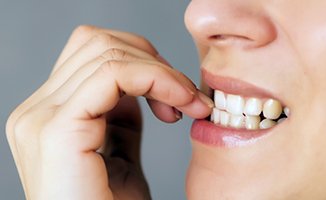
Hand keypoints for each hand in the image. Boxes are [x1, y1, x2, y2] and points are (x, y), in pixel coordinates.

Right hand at [6, 25, 212, 199]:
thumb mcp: (120, 151)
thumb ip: (120, 114)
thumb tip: (136, 84)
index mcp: (50, 114)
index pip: (93, 52)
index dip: (144, 62)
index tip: (179, 95)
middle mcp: (36, 111)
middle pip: (98, 43)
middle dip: (153, 61)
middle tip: (185, 96)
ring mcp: (40, 118)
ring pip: (107, 51)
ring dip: (161, 71)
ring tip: (186, 104)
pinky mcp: (56, 130)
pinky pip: (113, 74)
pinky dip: (156, 79)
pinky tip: (179, 104)